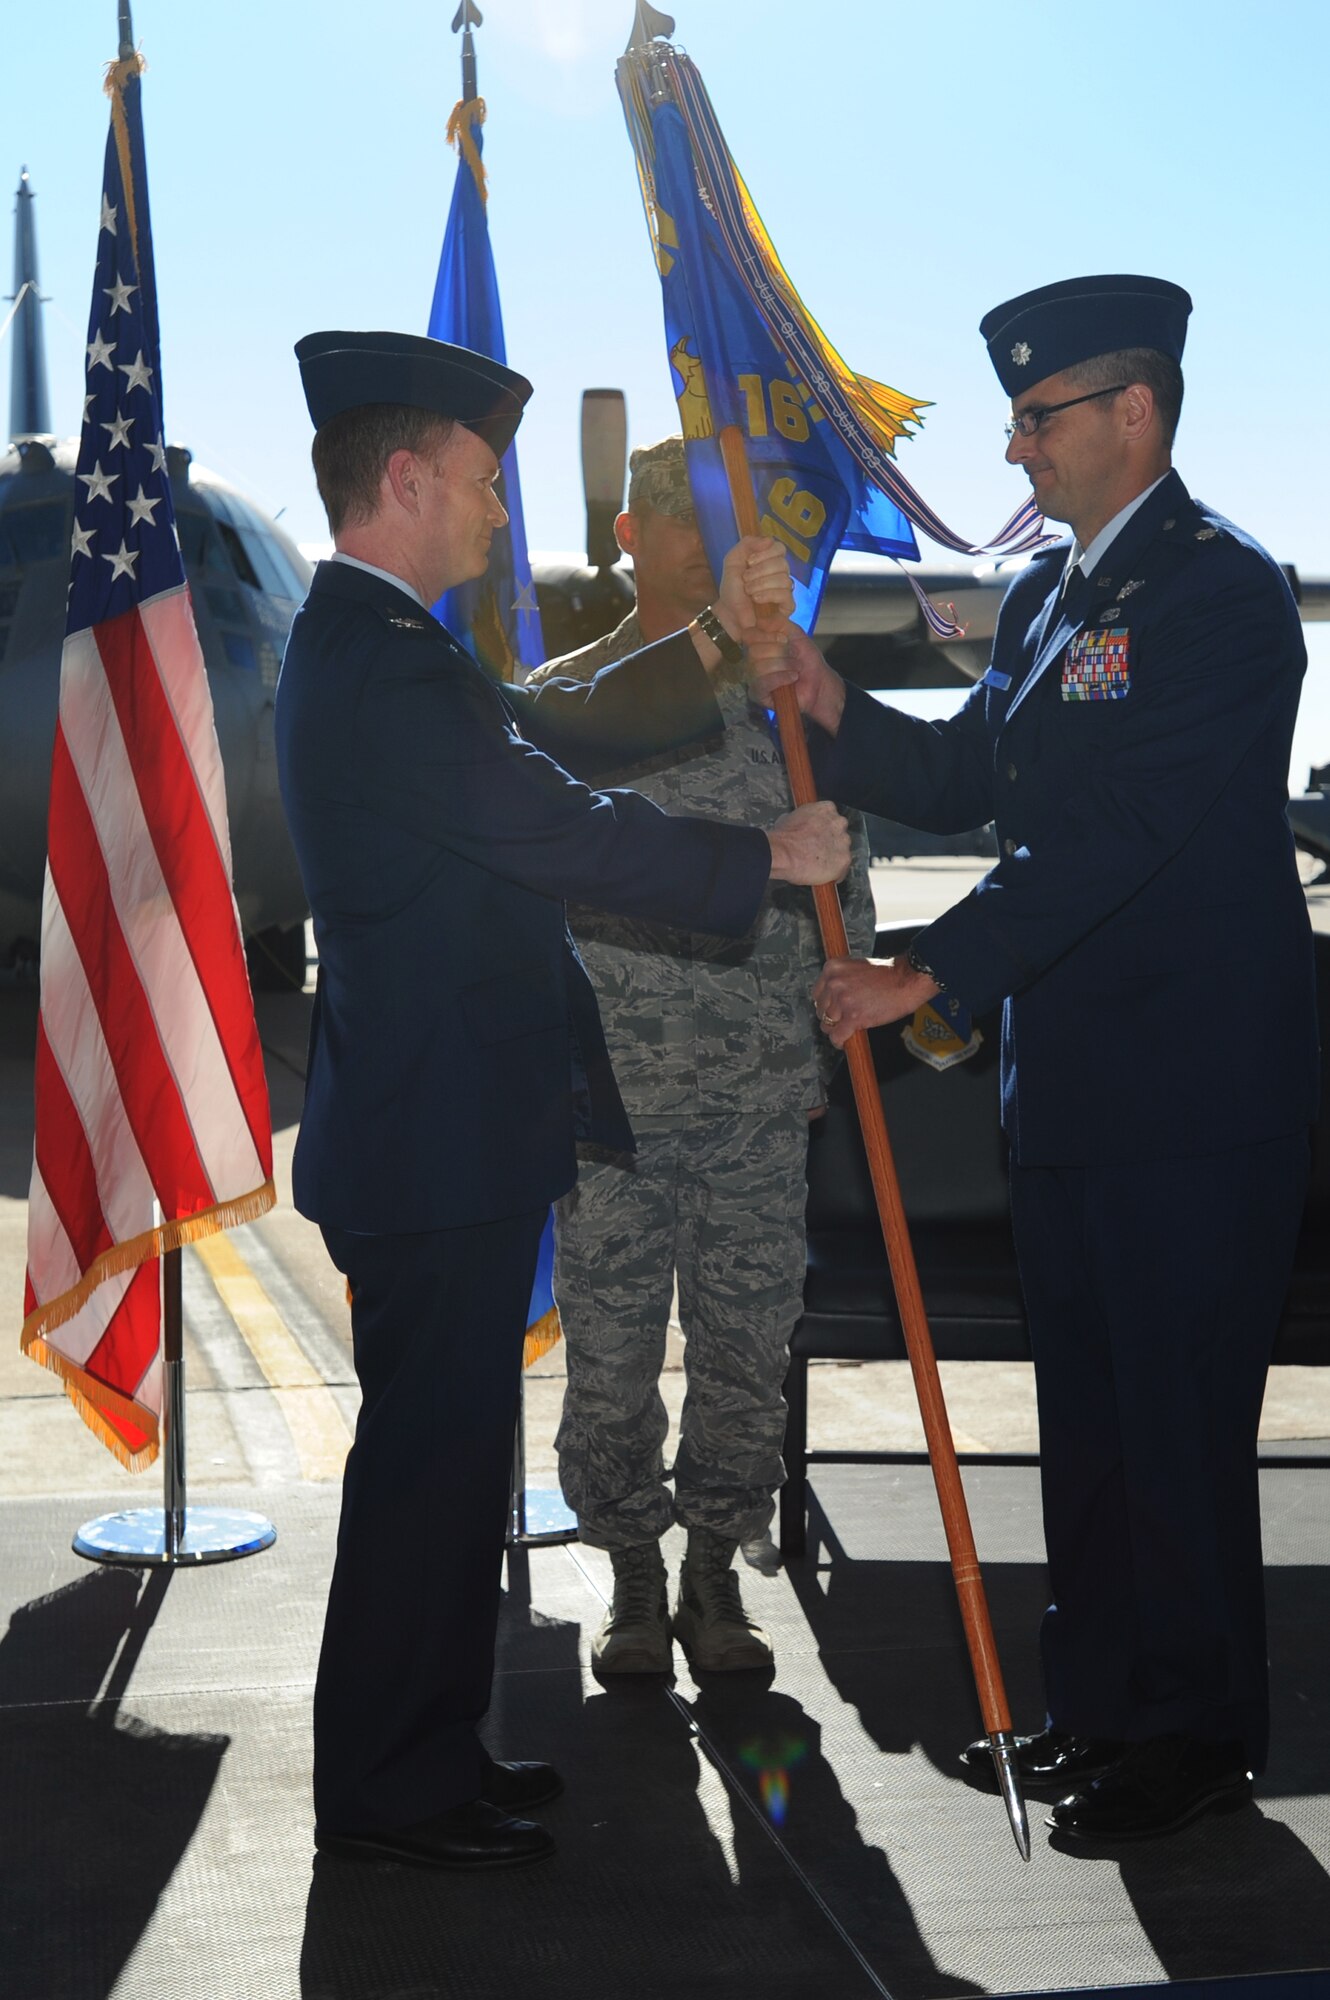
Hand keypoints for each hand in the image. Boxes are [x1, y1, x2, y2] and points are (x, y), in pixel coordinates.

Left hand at [716, 536, 793, 643]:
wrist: (728, 612)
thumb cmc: (732, 588)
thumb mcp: (733, 560)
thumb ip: (747, 543)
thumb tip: (769, 540)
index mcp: (770, 560)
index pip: (780, 548)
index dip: (765, 553)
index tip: (749, 562)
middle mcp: (780, 573)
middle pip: (782, 564)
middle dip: (760, 571)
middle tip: (746, 579)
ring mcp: (785, 589)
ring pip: (784, 580)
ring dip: (761, 584)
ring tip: (748, 591)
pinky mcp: (787, 606)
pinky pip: (786, 595)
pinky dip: (769, 595)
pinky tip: (757, 598)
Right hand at [749, 622, 845, 735]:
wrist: (819, 682)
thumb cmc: (807, 660)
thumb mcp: (795, 633)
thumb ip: (778, 622)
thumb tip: (760, 621)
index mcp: (758, 645)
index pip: (748, 635)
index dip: (767, 636)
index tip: (785, 639)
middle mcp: (751, 661)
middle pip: (753, 651)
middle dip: (780, 652)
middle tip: (795, 656)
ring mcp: (753, 678)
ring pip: (758, 667)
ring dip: (784, 665)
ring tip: (796, 668)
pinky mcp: (758, 694)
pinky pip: (762, 683)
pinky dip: (781, 678)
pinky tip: (792, 678)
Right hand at [766, 800, 850, 884]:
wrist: (783, 854)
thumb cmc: (784, 838)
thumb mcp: (789, 818)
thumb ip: (803, 820)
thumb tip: (799, 826)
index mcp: (827, 809)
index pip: (831, 817)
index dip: (824, 828)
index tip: (818, 835)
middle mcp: (839, 823)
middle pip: (840, 833)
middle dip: (831, 842)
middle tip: (817, 850)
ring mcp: (843, 842)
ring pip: (843, 851)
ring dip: (833, 857)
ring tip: (818, 864)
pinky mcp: (844, 860)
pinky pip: (842, 870)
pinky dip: (835, 874)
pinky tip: (823, 876)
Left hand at [812, 956, 939, 1049]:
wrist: (907, 980)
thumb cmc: (887, 975)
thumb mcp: (856, 968)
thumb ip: (841, 980)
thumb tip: (831, 999)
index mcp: (832, 968)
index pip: (817, 994)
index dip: (826, 1005)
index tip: (833, 1010)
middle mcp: (834, 983)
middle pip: (820, 1010)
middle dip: (831, 1017)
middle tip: (843, 1021)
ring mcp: (842, 1001)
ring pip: (827, 1025)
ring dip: (836, 1030)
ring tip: (847, 1030)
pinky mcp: (853, 1017)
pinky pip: (837, 1036)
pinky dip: (839, 1042)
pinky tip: (844, 1042)